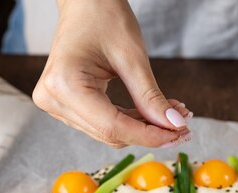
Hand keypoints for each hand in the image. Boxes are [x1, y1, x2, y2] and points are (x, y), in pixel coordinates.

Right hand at [32, 0, 191, 148]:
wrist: (84, 3)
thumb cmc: (104, 17)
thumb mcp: (132, 57)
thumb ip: (150, 97)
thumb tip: (173, 126)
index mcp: (64, 84)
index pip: (112, 126)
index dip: (149, 135)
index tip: (180, 134)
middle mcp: (54, 99)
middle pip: (110, 133)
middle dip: (150, 131)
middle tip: (183, 124)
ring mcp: (57, 104)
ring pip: (108, 132)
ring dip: (142, 127)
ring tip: (172, 114)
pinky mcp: (66, 105)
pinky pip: (103, 123)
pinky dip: (130, 121)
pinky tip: (153, 114)